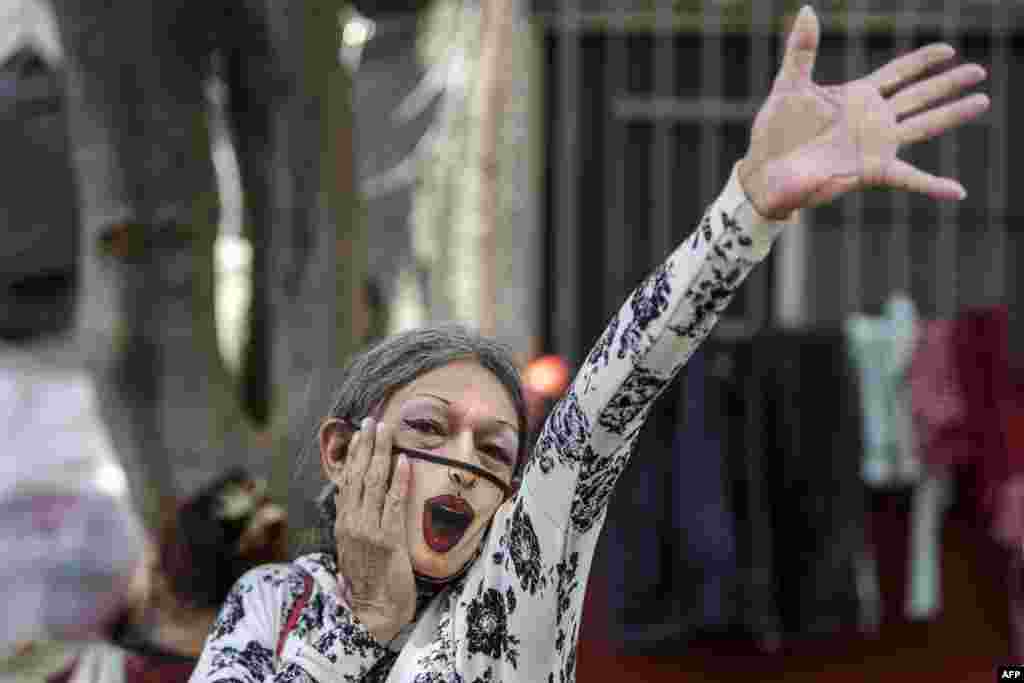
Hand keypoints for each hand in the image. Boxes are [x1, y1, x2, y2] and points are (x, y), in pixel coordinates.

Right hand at [331, 418, 413, 642]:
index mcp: (343, 523)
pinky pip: (395, 503)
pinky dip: (399, 480)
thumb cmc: (368, 579)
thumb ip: (352, 521)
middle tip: (373, 421)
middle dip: (366, 445)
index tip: (358, 433)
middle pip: (358, 475)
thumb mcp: (352, 547)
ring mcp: (369, 530)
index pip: (346, 480)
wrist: (374, 610)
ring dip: (381, 453)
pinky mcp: (389, 539)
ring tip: (387, 430)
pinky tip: (405, 461)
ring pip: (375, 483)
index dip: (353, 455)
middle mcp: (352, 522)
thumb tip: (347, 497)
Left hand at [738, 5, 989, 219]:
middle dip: (949, 83)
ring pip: (923, 125)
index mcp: (857, 97)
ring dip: (953, 114)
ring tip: (982, 101)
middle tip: (979, 72)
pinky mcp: (871, 171)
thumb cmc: (775, 130)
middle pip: (919, 96)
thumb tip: (807, 9)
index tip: (948, 49)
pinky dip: (933, 186)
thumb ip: (802, 49)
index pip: (898, 73)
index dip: (923, 61)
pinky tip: (958, 192)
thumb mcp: (789, 85)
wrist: (766, 171)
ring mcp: (875, 145)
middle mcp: (872, 120)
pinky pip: (909, 179)